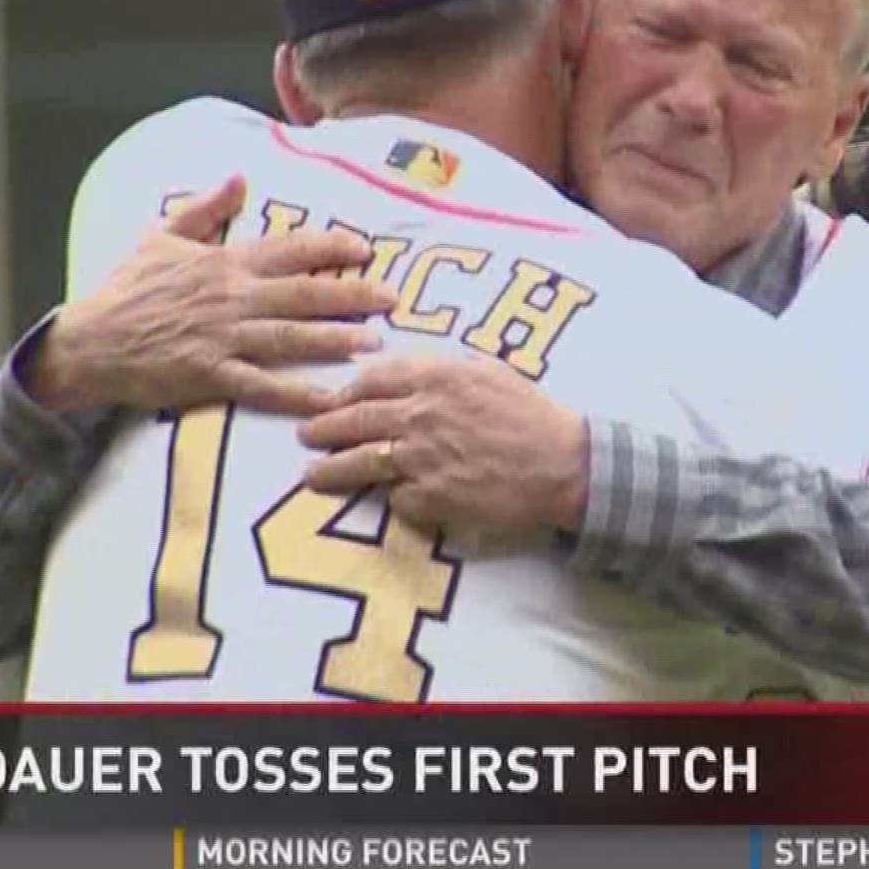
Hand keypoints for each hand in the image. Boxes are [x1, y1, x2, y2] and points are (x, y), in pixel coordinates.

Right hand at [27, 176, 397, 415]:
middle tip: (390, 298)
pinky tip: (328, 398)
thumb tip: (238, 177)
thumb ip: (205, 208)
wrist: (91, 341)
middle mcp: (232, 297)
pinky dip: (296, 393)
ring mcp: (224, 337)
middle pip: (303, 293)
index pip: (289, 250)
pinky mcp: (211, 374)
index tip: (365, 249)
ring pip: (291, 337)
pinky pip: (262, 385)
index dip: (330, 248)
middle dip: (351, 294)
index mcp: (224, 262)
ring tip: (373, 342)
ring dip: (335, 340)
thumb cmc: (126, 289)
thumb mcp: (162, 235)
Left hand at [296, 354, 588, 534]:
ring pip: (359, 463)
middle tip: (307, 435)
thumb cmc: (532, 414)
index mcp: (435, 377)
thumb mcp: (487, 372)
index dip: (344, 391)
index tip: (332, 399)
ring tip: (313, 475)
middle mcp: (419, 414)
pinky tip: (391, 499)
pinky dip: (392, 499)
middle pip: (353, 420)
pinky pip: (396, 498)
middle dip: (322, 428)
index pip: (371, 379)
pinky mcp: (429, 497)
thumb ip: (441, 370)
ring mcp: (420, 458)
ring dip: (330, 470)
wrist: (562, 463)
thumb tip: (405, 371)